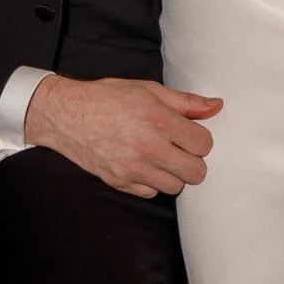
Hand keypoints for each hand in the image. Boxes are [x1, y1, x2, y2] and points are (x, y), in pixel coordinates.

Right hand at [24, 74, 221, 198]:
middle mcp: (149, 149)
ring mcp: (134, 170)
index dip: (200, 139)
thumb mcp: (148, 89)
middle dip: (192, 160)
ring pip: (175, 186)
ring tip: (160, 156)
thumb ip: (185, 101)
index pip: (204, 145)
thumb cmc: (107, 98)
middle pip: (196, 172)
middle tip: (179, 148)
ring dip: (173, 173)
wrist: (67, 115)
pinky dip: (151, 182)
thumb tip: (216, 106)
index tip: (189, 133)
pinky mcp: (120, 183)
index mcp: (159, 121)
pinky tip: (143, 164)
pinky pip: (151, 193)